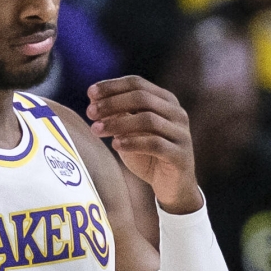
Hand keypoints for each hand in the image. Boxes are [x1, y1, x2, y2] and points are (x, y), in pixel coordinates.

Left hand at [84, 74, 202, 212]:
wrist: (172, 187)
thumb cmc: (148, 156)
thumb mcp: (129, 133)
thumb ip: (117, 117)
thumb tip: (94, 102)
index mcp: (165, 101)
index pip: (137, 83)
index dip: (112, 86)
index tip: (90, 93)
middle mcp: (176, 113)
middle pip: (142, 98)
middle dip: (112, 103)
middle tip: (90, 113)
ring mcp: (180, 133)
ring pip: (148, 119)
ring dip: (118, 123)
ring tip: (97, 130)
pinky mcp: (180, 155)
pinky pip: (155, 144)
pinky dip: (133, 142)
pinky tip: (115, 145)